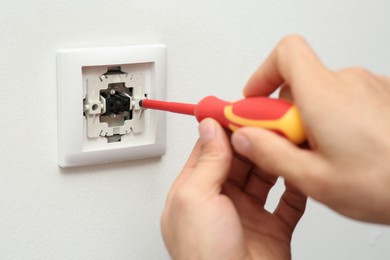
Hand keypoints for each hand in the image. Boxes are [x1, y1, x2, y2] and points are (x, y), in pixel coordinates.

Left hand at [161, 118, 305, 259]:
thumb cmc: (204, 257)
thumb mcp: (195, 198)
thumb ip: (206, 161)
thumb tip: (209, 128)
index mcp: (195, 192)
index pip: (209, 149)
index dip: (224, 127)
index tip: (239, 109)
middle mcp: (220, 201)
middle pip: (239, 159)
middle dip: (253, 140)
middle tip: (268, 120)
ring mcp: (247, 214)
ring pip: (264, 175)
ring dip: (274, 158)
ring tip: (285, 139)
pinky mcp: (272, 228)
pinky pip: (288, 202)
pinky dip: (295, 186)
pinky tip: (297, 171)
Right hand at [231, 35, 389, 223]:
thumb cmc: (389, 183)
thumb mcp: (316, 179)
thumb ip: (271, 154)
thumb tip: (246, 137)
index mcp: (326, 95)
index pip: (285, 54)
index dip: (263, 75)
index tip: (253, 102)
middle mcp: (349, 82)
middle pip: (298, 83)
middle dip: (284, 115)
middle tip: (289, 147)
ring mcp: (369, 87)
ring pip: (320, 95)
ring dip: (310, 121)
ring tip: (323, 156)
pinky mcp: (382, 96)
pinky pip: (344, 100)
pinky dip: (333, 120)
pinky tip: (345, 151)